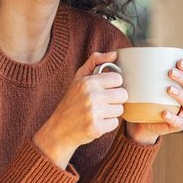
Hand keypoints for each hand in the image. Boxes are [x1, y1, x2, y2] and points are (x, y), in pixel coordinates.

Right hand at [33, 51, 127, 167]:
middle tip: (102, 102)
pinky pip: (115, 123)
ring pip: (120, 110)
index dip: (113, 85)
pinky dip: (107, 124)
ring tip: (98, 112)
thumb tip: (115, 54)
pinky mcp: (96, 128)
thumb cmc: (71, 101)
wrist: (59, 129)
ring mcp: (94, 112)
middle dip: (115, 99)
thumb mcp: (79, 78)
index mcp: (88, 82)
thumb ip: (95, 61)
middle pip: (123, 95)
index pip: (118, 79)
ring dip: (111, 112)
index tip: (104, 89)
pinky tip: (96, 122)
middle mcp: (91, 96)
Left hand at [125, 52, 182, 144]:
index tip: (179, 61)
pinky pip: (178, 122)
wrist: (143, 121)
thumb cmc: (149, 96)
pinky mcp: (178, 124)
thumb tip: (152, 51)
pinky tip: (165, 112)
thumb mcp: (150, 81)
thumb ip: (154, 67)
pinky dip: (173, 117)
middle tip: (170, 72)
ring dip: (181, 95)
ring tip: (169, 89)